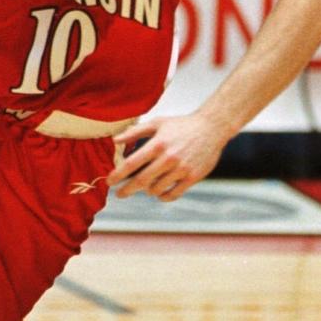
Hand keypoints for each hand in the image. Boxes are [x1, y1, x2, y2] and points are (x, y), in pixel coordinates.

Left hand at [107, 113, 229, 201]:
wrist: (211, 128)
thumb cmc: (182, 125)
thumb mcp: (157, 123)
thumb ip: (135, 132)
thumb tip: (115, 140)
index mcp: (157, 144)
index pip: (131, 164)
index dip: (117, 175)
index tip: (109, 182)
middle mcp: (168, 158)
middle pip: (141, 181)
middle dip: (127, 190)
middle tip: (120, 194)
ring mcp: (181, 169)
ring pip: (156, 189)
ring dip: (148, 190)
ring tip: (146, 186)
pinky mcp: (192, 177)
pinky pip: (173, 194)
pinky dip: (163, 196)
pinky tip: (160, 192)